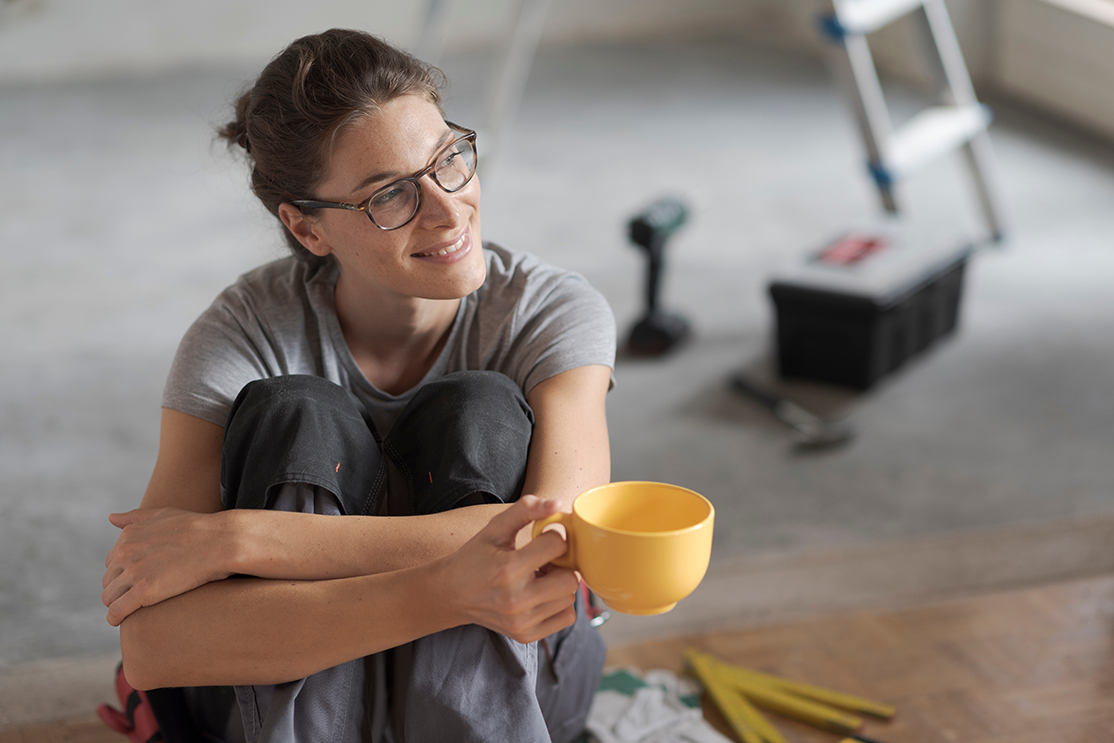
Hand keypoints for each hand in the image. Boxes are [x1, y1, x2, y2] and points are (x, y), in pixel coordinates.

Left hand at [102, 508, 234, 626]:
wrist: (220, 541)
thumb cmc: (198, 527)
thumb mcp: (163, 514)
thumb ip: (135, 517)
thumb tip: (111, 517)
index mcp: (128, 536)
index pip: (112, 562)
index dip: (123, 573)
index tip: (136, 580)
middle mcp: (126, 552)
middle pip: (109, 580)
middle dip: (119, 589)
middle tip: (136, 597)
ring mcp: (134, 572)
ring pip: (109, 597)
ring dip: (117, 604)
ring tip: (131, 609)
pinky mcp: (145, 591)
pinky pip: (117, 611)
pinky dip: (115, 618)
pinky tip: (122, 620)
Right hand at [437, 495, 579, 643]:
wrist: (451, 593)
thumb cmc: (475, 557)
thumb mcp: (495, 527)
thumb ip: (525, 509)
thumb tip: (558, 504)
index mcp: (508, 569)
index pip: (558, 545)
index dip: (553, 536)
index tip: (541, 538)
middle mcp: (517, 600)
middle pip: (570, 578)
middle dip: (561, 564)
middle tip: (543, 560)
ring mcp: (522, 622)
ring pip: (570, 598)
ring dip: (560, 584)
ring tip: (538, 577)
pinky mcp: (526, 635)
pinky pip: (566, 618)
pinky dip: (560, 604)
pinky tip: (541, 594)